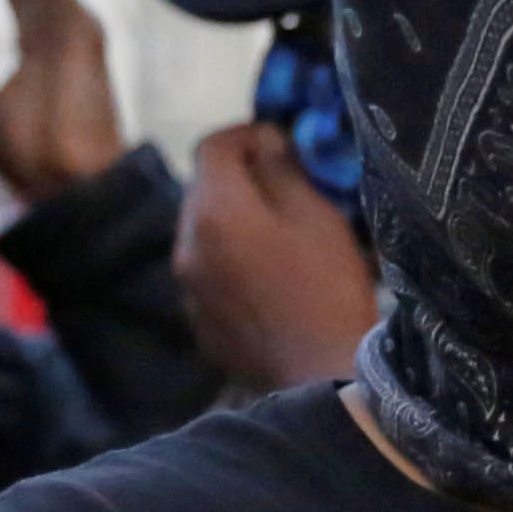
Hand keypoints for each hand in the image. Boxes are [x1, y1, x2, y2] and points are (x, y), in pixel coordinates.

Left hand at [180, 121, 380, 392]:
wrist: (320, 376)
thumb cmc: (327, 287)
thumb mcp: (315, 215)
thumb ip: (281, 170)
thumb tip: (263, 141)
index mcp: (214, 212)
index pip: (211, 147)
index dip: (245, 135)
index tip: (278, 145)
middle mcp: (186, 246)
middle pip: (202, 190)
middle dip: (238, 179)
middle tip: (284, 186)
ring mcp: (186, 288)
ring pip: (202, 232)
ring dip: (233, 221)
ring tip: (279, 233)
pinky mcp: (197, 320)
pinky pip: (207, 272)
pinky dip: (230, 260)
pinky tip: (269, 277)